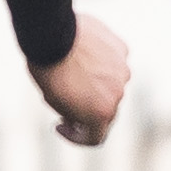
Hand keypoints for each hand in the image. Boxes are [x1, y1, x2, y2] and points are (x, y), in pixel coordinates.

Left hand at [32, 11, 129, 146]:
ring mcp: (123, 70)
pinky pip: (112, 60)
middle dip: (86, 106)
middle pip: (105, 108)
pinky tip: (80, 49)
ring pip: (110, 82)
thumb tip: (81, 114)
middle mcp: (118, 94)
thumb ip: (73, 112)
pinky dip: (100, 59)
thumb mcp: (53, 100)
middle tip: (63, 95)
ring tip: (70, 66)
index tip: (60, 124)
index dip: (76, 136)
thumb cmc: (47, 69)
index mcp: (101, 113)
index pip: (95, 138)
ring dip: (94, 80)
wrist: (51, 33)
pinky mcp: (122, 49)